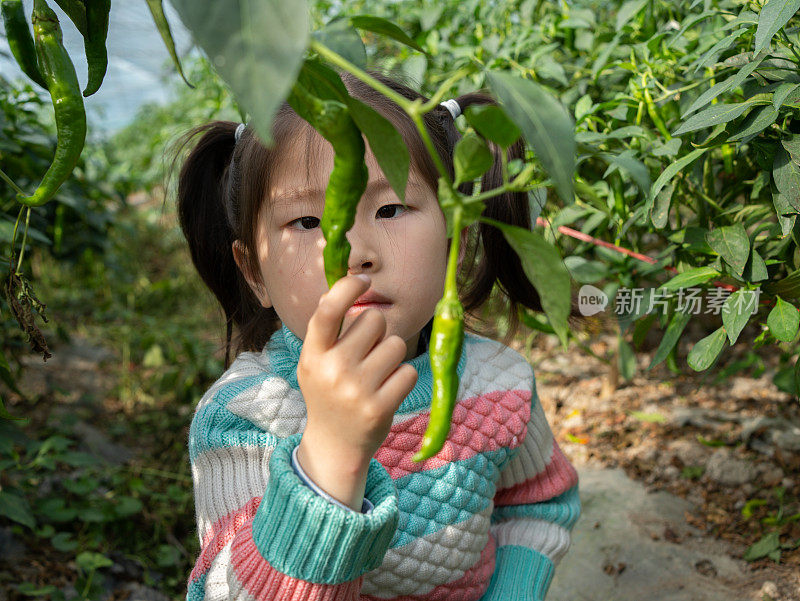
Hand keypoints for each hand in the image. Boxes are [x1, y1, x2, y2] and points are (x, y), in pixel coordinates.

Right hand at [295, 274, 417, 508]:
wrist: (334, 445)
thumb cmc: (329, 392)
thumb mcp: (316, 360)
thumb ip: (328, 327)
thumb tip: (344, 284)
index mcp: (313, 354)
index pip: (328, 310)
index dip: (348, 287)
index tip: (364, 280)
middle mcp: (332, 370)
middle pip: (375, 320)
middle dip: (378, 331)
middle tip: (368, 353)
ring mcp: (356, 391)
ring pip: (397, 344)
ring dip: (393, 355)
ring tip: (377, 374)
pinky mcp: (380, 408)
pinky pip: (408, 372)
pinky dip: (403, 378)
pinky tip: (387, 391)